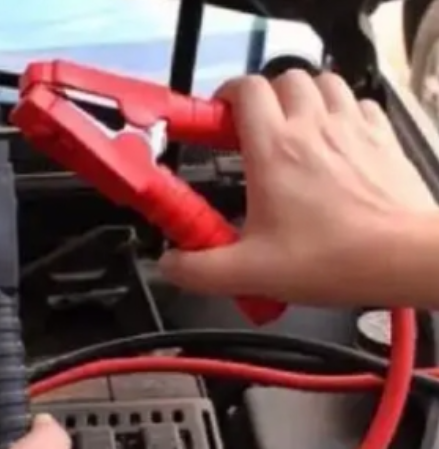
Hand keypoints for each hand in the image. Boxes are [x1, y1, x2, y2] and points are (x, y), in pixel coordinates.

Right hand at [160, 70, 436, 305]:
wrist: (407, 259)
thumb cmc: (337, 258)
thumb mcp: (251, 272)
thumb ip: (199, 270)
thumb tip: (170, 266)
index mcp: (274, 150)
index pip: (244, 90)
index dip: (225, 96)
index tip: (215, 120)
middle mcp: (313, 128)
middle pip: (282, 79)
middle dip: (262, 97)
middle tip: (252, 128)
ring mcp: (351, 128)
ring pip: (322, 82)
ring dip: (302, 96)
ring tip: (292, 125)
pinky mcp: (382, 139)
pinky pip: (359, 103)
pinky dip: (343, 111)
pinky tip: (335, 137)